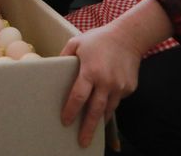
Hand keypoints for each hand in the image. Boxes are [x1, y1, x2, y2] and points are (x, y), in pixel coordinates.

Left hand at [60, 26, 140, 147]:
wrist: (128, 37)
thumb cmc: (98, 39)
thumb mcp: (76, 43)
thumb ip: (64, 56)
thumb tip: (51, 67)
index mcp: (90, 71)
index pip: (79, 96)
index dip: (71, 110)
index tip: (65, 122)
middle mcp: (106, 82)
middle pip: (96, 111)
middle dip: (89, 129)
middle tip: (82, 143)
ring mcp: (120, 86)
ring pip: (108, 110)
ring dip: (99, 121)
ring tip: (92, 131)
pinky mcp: (129, 88)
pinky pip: (116, 100)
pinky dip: (109, 104)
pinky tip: (103, 104)